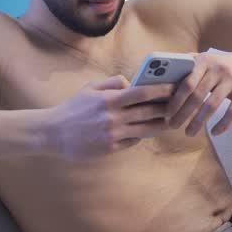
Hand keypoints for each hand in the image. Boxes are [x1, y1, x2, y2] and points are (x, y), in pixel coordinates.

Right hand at [39, 75, 175, 159]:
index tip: (173, 87)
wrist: (52, 133)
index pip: (142, 93)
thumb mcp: (90, 88)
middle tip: (178, 105)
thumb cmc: (73, 108)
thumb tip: (132, 83)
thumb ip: (112, 83)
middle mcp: (113, 118)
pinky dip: (140, 136)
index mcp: (109, 100)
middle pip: (148, 112)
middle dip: (166, 108)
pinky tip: (146, 131)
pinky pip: (133, 142)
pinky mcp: (110, 148)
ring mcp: (112, 134)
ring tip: (169, 121)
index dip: (161, 90)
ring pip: (145, 130)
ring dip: (159, 125)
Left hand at [166, 51, 231, 136]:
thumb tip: (161, 80)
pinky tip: (215, 133)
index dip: (176, 100)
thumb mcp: (206, 61)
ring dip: (199, 121)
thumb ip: (188, 67)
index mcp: (204, 61)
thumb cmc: (222, 66)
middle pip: (197, 95)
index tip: (167, 114)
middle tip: (173, 126)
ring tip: (189, 133)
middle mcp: (218, 68)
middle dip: (183, 113)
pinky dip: (223, 124)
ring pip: (212, 105)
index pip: (186, 83)